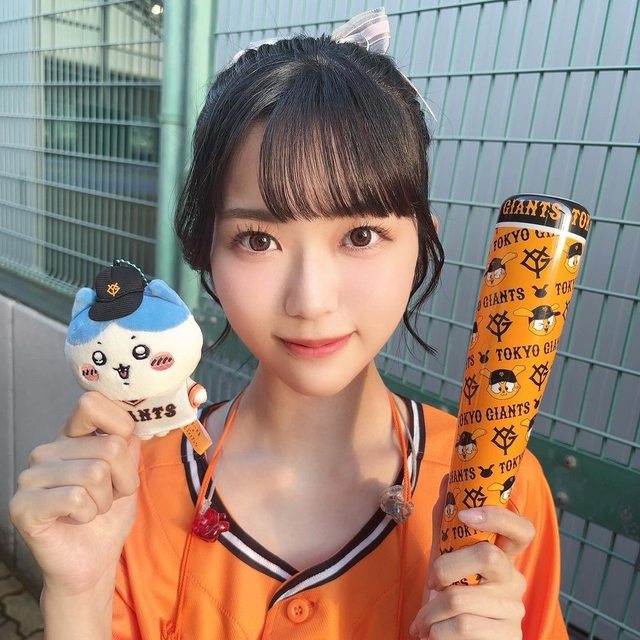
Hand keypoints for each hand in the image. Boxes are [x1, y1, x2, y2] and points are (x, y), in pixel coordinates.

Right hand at [9, 391, 139, 595]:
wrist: (91, 562)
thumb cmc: (108, 515)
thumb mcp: (128, 474)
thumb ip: (129, 445)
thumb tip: (131, 424)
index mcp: (71, 436)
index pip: (92, 403)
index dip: (121, 426)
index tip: (123, 453)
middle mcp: (48, 450)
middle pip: (109, 446)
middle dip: (123, 479)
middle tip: (109, 496)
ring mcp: (31, 476)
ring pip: (95, 473)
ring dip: (105, 500)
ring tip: (92, 509)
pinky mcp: (23, 505)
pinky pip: (76, 498)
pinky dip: (88, 513)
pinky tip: (76, 520)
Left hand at [410, 505, 534, 638]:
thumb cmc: (451, 593)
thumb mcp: (446, 556)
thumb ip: (447, 521)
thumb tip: (448, 479)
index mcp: (503, 555)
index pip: (522, 529)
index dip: (498, 517)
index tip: (466, 515)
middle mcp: (515, 579)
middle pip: (487, 556)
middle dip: (445, 568)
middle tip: (431, 582)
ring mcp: (515, 610)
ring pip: (462, 599)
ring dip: (430, 611)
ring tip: (423, 620)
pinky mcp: (508, 638)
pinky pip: (463, 627)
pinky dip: (436, 632)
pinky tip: (433, 634)